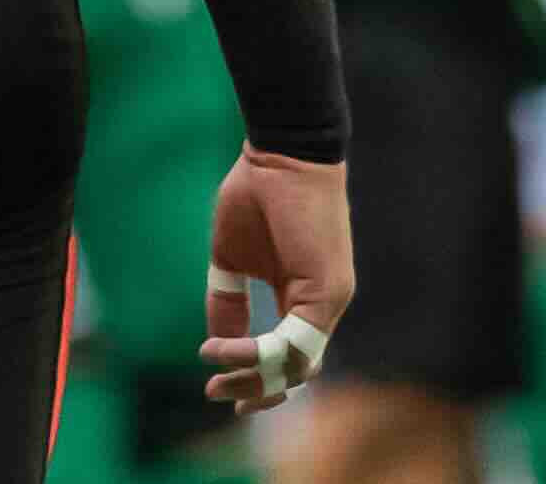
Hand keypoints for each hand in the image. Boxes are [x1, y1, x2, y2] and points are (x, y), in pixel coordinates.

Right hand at [201, 148, 352, 411]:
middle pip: (297, 371)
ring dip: (252, 376)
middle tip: (216, 394)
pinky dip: (254, 352)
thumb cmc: (257, 192)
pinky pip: (292, 341)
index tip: (220, 389)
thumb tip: (217, 346)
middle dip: (255, 391)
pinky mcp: (327, 293)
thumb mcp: (231, 259)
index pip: (290, 356)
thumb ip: (228, 303)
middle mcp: (323, 305)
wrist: (283, 150)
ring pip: (297, 365)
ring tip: (215, 372)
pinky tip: (222, 349)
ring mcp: (330, 301)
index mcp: (303, 297)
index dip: (258, 379)